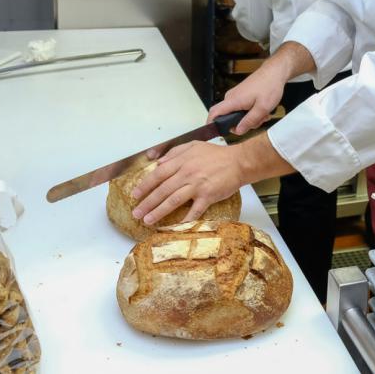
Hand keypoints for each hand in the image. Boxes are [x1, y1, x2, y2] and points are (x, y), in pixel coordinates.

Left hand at [131, 134, 295, 224]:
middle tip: (136, 213)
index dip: (145, 185)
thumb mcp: (193, 146)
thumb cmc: (217, 154)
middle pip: (162, 190)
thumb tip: (157, 162)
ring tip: (147, 220)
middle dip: (147, 203)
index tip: (135, 195)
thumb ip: (174, 153)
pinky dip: (184, 219)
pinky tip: (175, 227)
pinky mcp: (208, 196)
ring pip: (173, 200)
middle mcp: (187, 173)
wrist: (239, 161)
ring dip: (159, 212)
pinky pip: (194, 211)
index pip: (158, 174)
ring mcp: (198, 186)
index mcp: (182, 161)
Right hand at [208, 42, 316, 134]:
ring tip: (263, 113)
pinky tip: (262, 109)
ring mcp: (236, 96)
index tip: (215, 133)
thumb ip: (249, 121)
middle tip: (257, 121)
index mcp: (233, 100)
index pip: (214, 113)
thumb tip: (238, 131)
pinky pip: (242, 108)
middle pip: (228, 118)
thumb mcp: (262, 108)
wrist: (275, 72)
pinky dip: (251, 112)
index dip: (211, 124)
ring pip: (238, 114)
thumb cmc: (270, 86)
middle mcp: (231, 97)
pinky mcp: (241, 95)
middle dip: (242, 124)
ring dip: (250, 118)